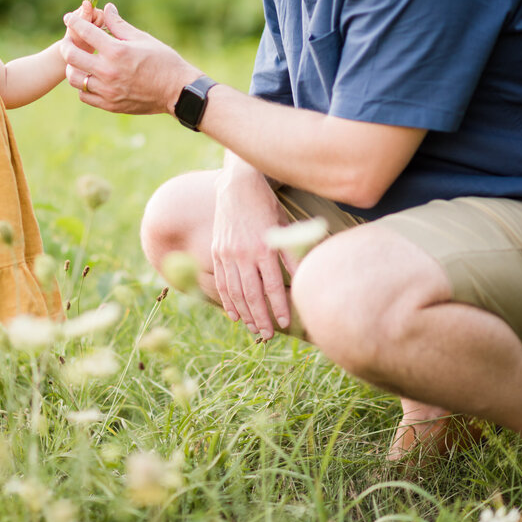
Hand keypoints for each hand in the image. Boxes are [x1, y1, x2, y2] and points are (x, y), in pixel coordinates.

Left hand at [63, 2, 197, 113]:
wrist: (176, 91)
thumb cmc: (163, 61)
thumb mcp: (142, 38)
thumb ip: (119, 24)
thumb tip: (106, 8)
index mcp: (117, 51)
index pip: (86, 32)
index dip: (74, 22)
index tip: (69, 18)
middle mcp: (108, 71)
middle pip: (72, 56)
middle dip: (67, 45)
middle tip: (70, 41)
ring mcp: (108, 90)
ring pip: (74, 78)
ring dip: (73, 67)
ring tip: (78, 61)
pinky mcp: (110, 104)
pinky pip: (84, 95)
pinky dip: (83, 85)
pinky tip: (90, 77)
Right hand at [212, 161, 299, 339]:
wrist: (237, 186)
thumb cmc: (266, 206)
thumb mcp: (285, 226)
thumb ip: (293, 254)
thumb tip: (305, 278)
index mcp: (263, 247)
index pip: (272, 286)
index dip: (279, 307)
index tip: (286, 323)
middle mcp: (243, 253)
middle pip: (252, 294)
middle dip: (261, 317)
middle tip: (268, 335)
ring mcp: (227, 254)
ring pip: (235, 292)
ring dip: (245, 313)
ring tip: (254, 329)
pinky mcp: (216, 252)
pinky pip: (221, 282)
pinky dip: (227, 300)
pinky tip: (234, 315)